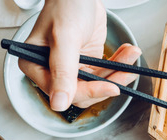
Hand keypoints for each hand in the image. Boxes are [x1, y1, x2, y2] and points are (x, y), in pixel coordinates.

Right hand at [19, 0, 141, 109]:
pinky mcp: (87, 63)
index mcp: (35, 66)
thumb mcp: (65, 37)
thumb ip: (62, 70)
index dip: (89, 92)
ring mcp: (71, 68)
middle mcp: (51, 71)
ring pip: (97, 84)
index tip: (111, 87)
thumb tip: (58, 103)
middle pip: (82, 93)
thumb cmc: (65, 4)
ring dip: (118, 72)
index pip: (63, 93)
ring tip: (131, 55)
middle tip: (126, 71)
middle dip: (108, 82)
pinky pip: (105, 73)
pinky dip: (119, 64)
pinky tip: (128, 53)